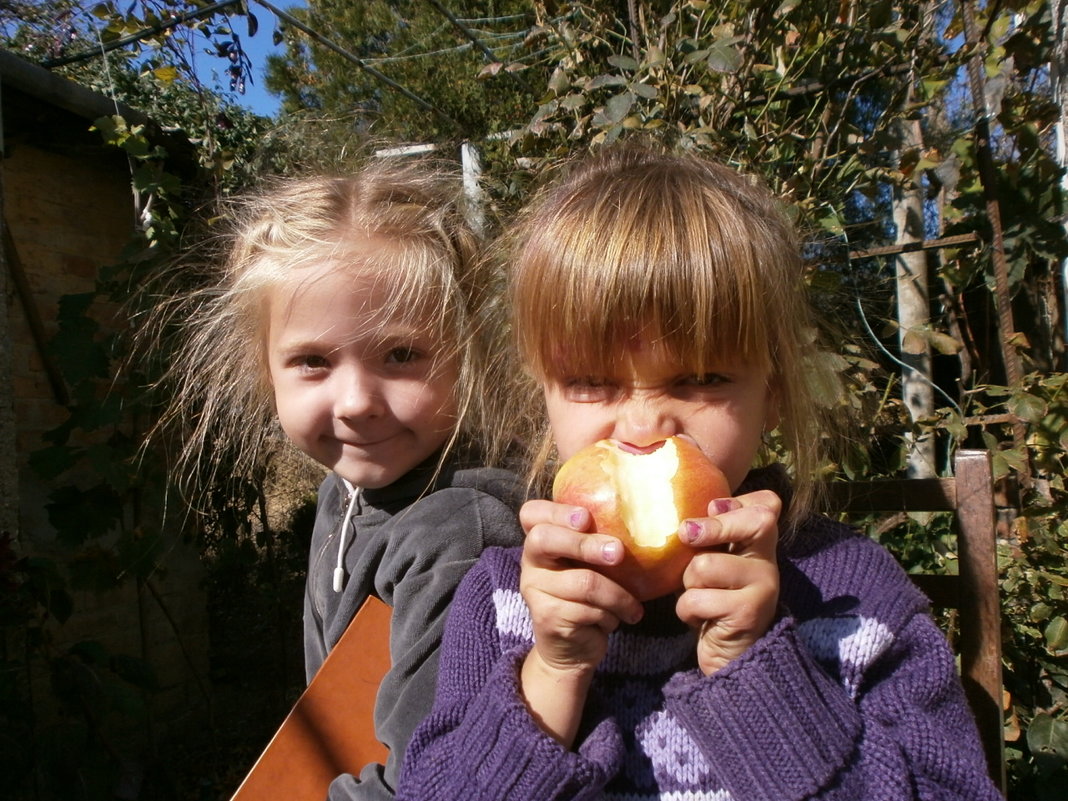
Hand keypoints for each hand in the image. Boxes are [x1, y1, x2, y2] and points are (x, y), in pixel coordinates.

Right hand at [517, 499, 643, 744]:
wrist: (573, 649)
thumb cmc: (589, 598)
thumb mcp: (592, 567)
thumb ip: (599, 544)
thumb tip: (642, 522)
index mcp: (541, 542)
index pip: (532, 513)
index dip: (556, 511)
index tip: (586, 517)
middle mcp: (531, 563)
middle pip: (545, 539)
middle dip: (586, 544)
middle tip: (618, 553)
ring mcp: (534, 590)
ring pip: (583, 582)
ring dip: (618, 595)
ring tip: (632, 606)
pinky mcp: (546, 617)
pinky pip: (589, 610)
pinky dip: (612, 615)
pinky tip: (619, 619)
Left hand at [675, 490, 780, 675]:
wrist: (729, 659)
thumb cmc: (712, 604)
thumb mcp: (710, 566)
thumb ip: (707, 539)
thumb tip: (685, 519)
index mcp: (759, 546)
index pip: (767, 506)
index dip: (738, 500)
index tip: (711, 508)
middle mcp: (768, 563)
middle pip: (756, 521)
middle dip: (713, 527)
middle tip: (687, 535)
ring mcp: (764, 587)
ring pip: (706, 565)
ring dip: (687, 584)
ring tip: (698, 597)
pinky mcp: (749, 613)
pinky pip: (698, 599)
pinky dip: (687, 610)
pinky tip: (700, 619)